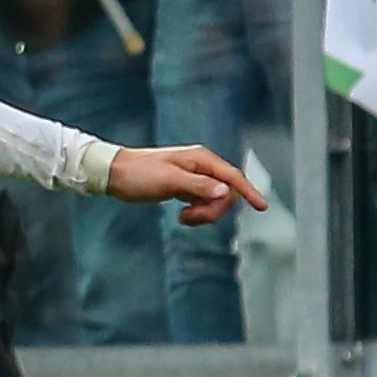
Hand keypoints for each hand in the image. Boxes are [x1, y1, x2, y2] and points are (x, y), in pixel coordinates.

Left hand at [104, 145, 267, 225]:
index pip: (232, 176)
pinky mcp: (184, 188)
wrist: (113, 174)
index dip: (249, 192)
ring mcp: (193, 178)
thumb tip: (226, 192)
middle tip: (189, 217)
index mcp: (201, 159)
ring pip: (214, 200)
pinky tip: (182, 216)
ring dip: (204, 214)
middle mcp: (201, 166)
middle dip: (214, 209)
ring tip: (184, 218)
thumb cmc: (139, 174)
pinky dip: (197, 213)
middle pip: (226, 193)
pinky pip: (202, 203)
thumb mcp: (169, 181)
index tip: (262, 207)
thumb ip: (199, 186)